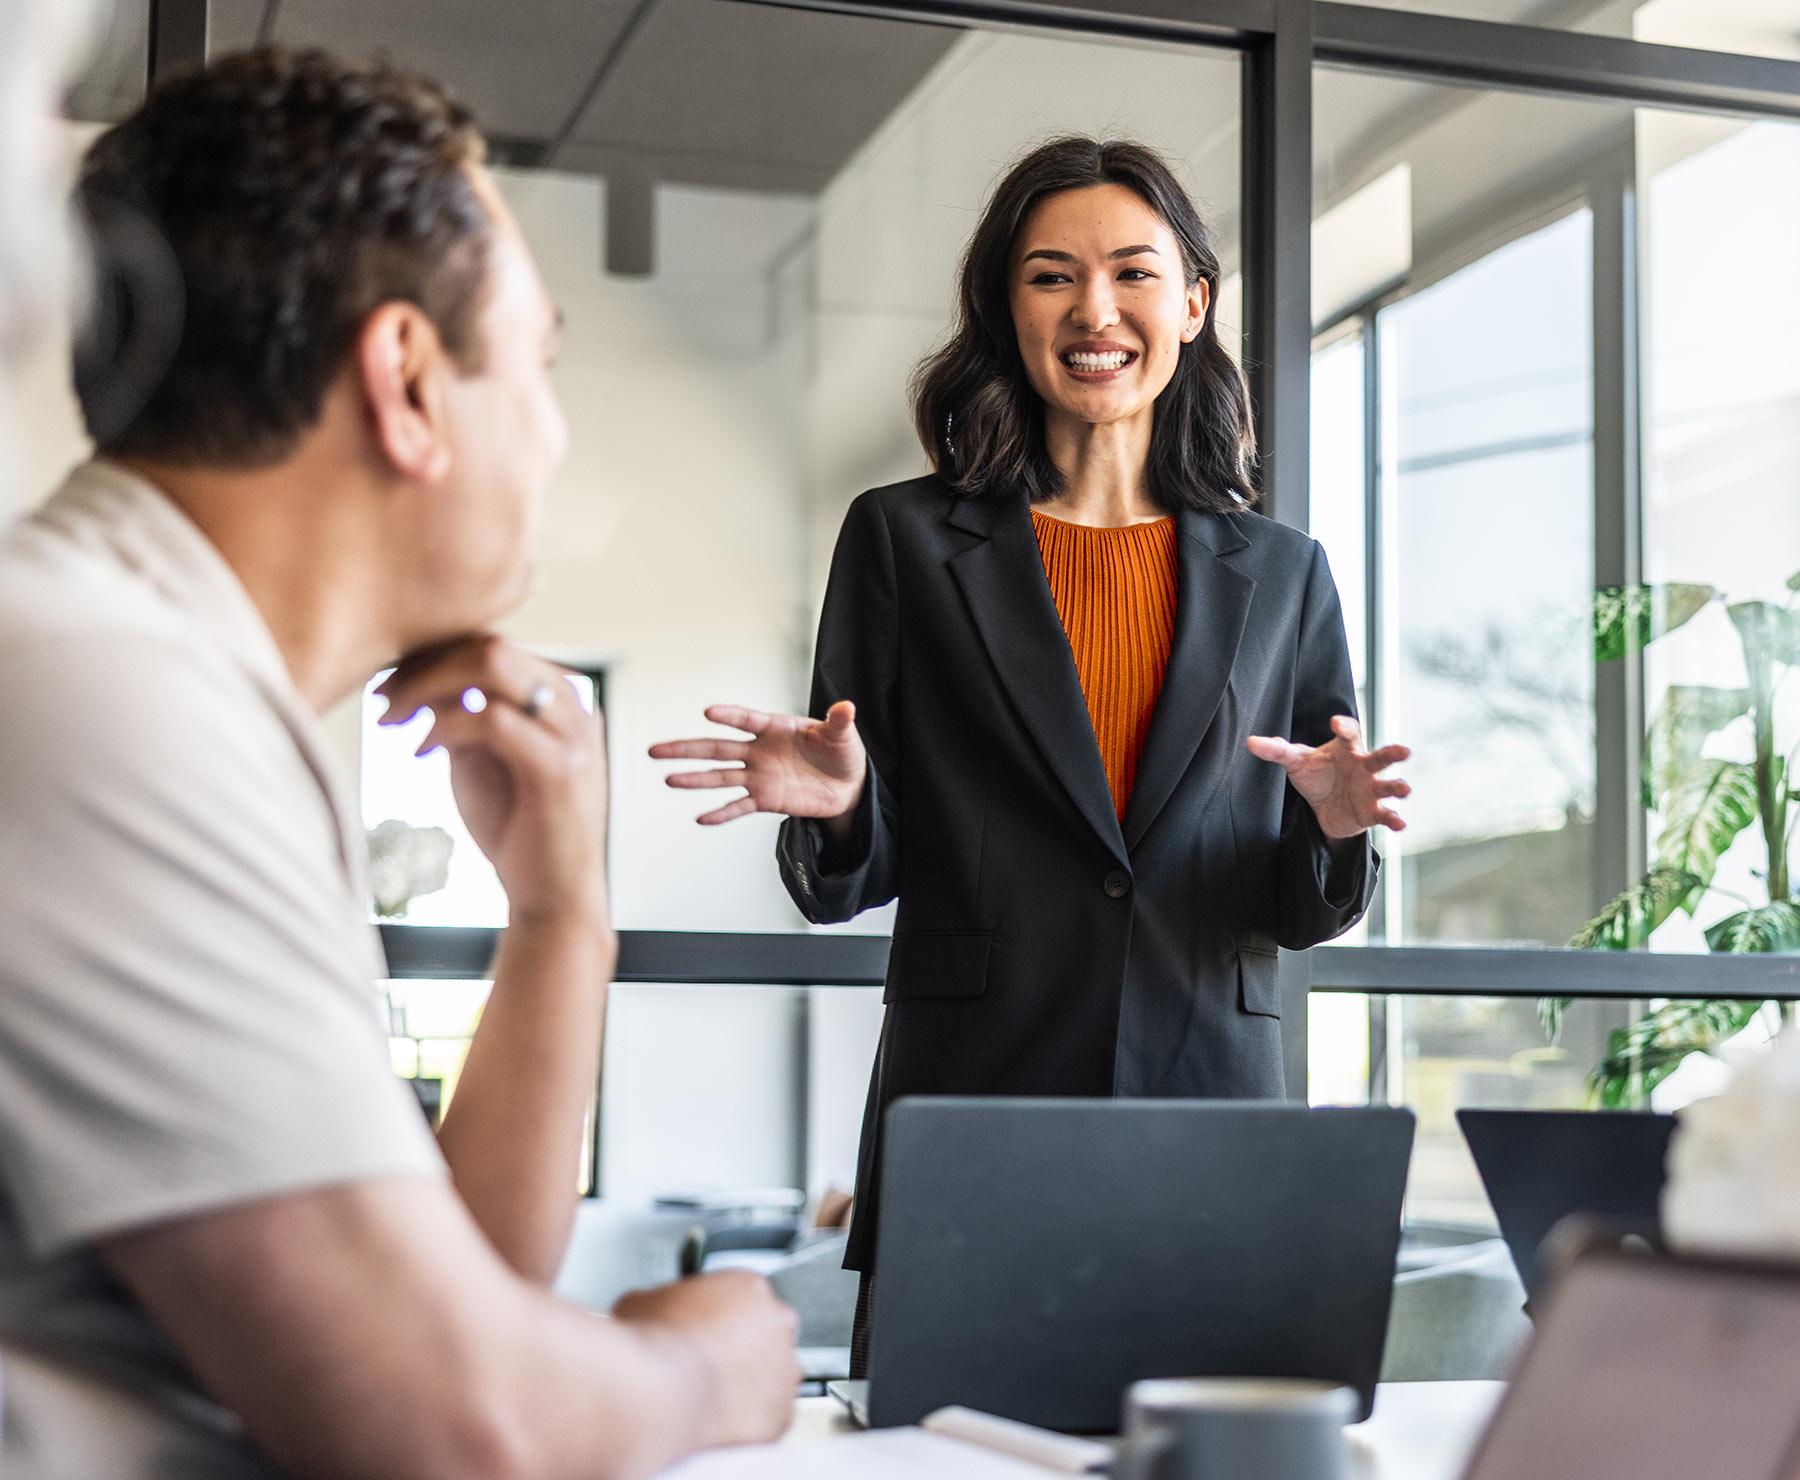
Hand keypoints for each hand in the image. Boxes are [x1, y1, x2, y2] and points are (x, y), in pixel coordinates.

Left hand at [376, 636, 606, 921]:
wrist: (553, 897)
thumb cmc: (517, 831)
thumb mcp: (484, 760)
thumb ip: (466, 716)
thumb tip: (419, 678)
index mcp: (561, 697)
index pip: (494, 646)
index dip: (433, 654)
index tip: (386, 682)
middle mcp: (575, 705)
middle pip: (492, 645)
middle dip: (424, 664)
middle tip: (381, 699)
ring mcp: (573, 733)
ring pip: (491, 666)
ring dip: (427, 688)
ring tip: (391, 720)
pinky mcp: (559, 768)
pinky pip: (490, 719)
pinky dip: (443, 728)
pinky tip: (420, 752)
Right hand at [613, 1272, 799, 1446]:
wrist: (657, 1393)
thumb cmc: (651, 1346)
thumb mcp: (644, 1300)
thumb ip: (665, 1301)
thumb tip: (655, 1313)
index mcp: (749, 1286)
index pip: (747, 1297)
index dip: (724, 1316)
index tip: (708, 1331)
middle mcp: (777, 1321)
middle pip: (768, 1332)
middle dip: (746, 1347)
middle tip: (712, 1363)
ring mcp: (785, 1368)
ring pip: (775, 1376)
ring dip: (753, 1384)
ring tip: (715, 1396)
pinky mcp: (781, 1413)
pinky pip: (772, 1416)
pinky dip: (753, 1420)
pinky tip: (724, 1421)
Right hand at [649, 701, 865, 825]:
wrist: (847, 786)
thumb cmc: (842, 753)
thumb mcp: (844, 736)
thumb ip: (840, 722)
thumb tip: (847, 708)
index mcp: (775, 728)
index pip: (747, 720)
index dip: (730, 716)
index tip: (709, 712)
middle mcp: (760, 751)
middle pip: (717, 748)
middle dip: (687, 749)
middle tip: (656, 750)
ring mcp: (759, 776)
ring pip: (721, 777)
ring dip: (695, 779)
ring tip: (669, 780)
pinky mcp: (765, 799)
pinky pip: (739, 807)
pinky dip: (722, 814)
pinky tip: (701, 819)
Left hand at [1246, 716, 1409, 838]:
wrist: (1324, 806)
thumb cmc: (1315, 774)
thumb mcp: (1296, 761)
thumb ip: (1277, 750)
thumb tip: (1251, 742)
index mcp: (1346, 749)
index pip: (1350, 733)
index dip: (1344, 727)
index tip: (1335, 722)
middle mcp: (1364, 766)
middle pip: (1381, 757)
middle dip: (1392, 754)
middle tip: (1404, 751)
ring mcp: (1370, 789)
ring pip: (1388, 786)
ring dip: (1397, 787)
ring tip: (1404, 790)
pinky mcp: (1372, 811)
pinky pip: (1386, 814)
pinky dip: (1394, 819)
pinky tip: (1401, 824)